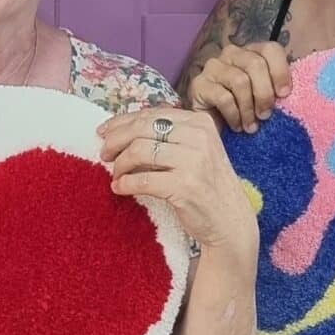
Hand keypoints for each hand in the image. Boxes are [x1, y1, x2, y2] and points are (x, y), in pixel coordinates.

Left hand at [98, 106, 259, 265]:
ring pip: (139, 151)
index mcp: (199, 122)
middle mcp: (199, 137)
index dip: (122, 122)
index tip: (104, 132)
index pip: (151, 114)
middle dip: (116, 140)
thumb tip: (125, 127)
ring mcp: (193, 161)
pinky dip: (125, 184)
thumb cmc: (208, 185)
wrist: (230, 221)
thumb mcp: (197, 150)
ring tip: (116, 174)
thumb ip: (170, 135)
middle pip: (142, 128)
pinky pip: (142, 180)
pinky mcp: (185, 187)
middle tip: (104, 154)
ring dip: (120, 164)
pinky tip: (119, 189)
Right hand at [186, 40, 291, 132]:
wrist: (212, 129)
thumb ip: (277, 89)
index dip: (281, 71)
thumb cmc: (244, 112)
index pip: (271, 49)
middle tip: (266, 115)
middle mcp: (231, 53)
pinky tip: (237, 126)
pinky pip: (224, 97)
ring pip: (240, 81)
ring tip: (251, 126)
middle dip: (264, 93)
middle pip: (255, 64)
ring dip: (248, 108)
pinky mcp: (199, 84)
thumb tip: (290, 92)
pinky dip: (234, 115)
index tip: (285, 95)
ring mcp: (213, 67)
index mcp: (252, 53)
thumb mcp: (264, 98)